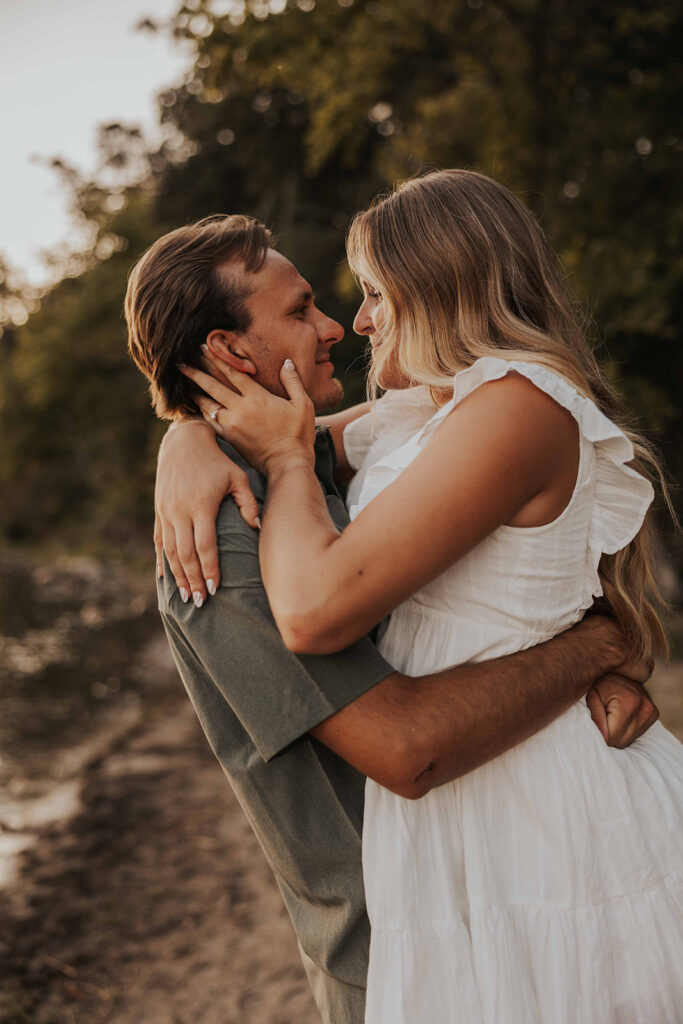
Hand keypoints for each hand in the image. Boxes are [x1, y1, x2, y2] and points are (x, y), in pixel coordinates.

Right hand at [155, 422, 259, 603]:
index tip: (216, 589)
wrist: (183, 441)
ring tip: (187, 596)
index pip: (204, 546)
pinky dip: (162, 561)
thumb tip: (259, 527)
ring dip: (178, 576)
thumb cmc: (217, 461)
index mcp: (201, 505)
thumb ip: (248, 503)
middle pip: (185, 554)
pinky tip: (165, 578)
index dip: (209, 569)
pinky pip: (159, 541)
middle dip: (193, 580)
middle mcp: (180, 511)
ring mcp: (166, 511)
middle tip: (201, 602)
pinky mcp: (159, 510)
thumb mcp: (238, 477)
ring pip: (170, 551)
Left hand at [179, 351, 315, 474]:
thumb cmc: (298, 434)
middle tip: (181, 362)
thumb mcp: (303, 405)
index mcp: (258, 397)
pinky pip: (209, 420)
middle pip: (213, 385)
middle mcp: (241, 409)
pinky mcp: (229, 437)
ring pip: (207, 403)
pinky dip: (200, 410)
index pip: (233, 373)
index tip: (204, 347)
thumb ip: (293, 382)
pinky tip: (194, 403)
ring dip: (194, 390)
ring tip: (183, 380)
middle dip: (197, 371)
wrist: (287, 464)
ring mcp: (232, 424)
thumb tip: (286, 363)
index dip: (217, 358)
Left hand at [586, 674, 658, 746]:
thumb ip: (595, 717)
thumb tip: (604, 738)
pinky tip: (621, 716)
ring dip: (617, 732)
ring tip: (612, 715)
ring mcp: (652, 712)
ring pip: (627, 740)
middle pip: (620, 741)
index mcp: (629, 703)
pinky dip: (625, 730)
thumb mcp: (592, 697)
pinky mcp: (654, 714)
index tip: (595, 720)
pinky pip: (634, 734)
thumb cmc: (599, 683)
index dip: (600, 732)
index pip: (611, 737)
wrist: (618, 670)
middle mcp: (645, 708)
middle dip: (608, 733)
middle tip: (603, 716)